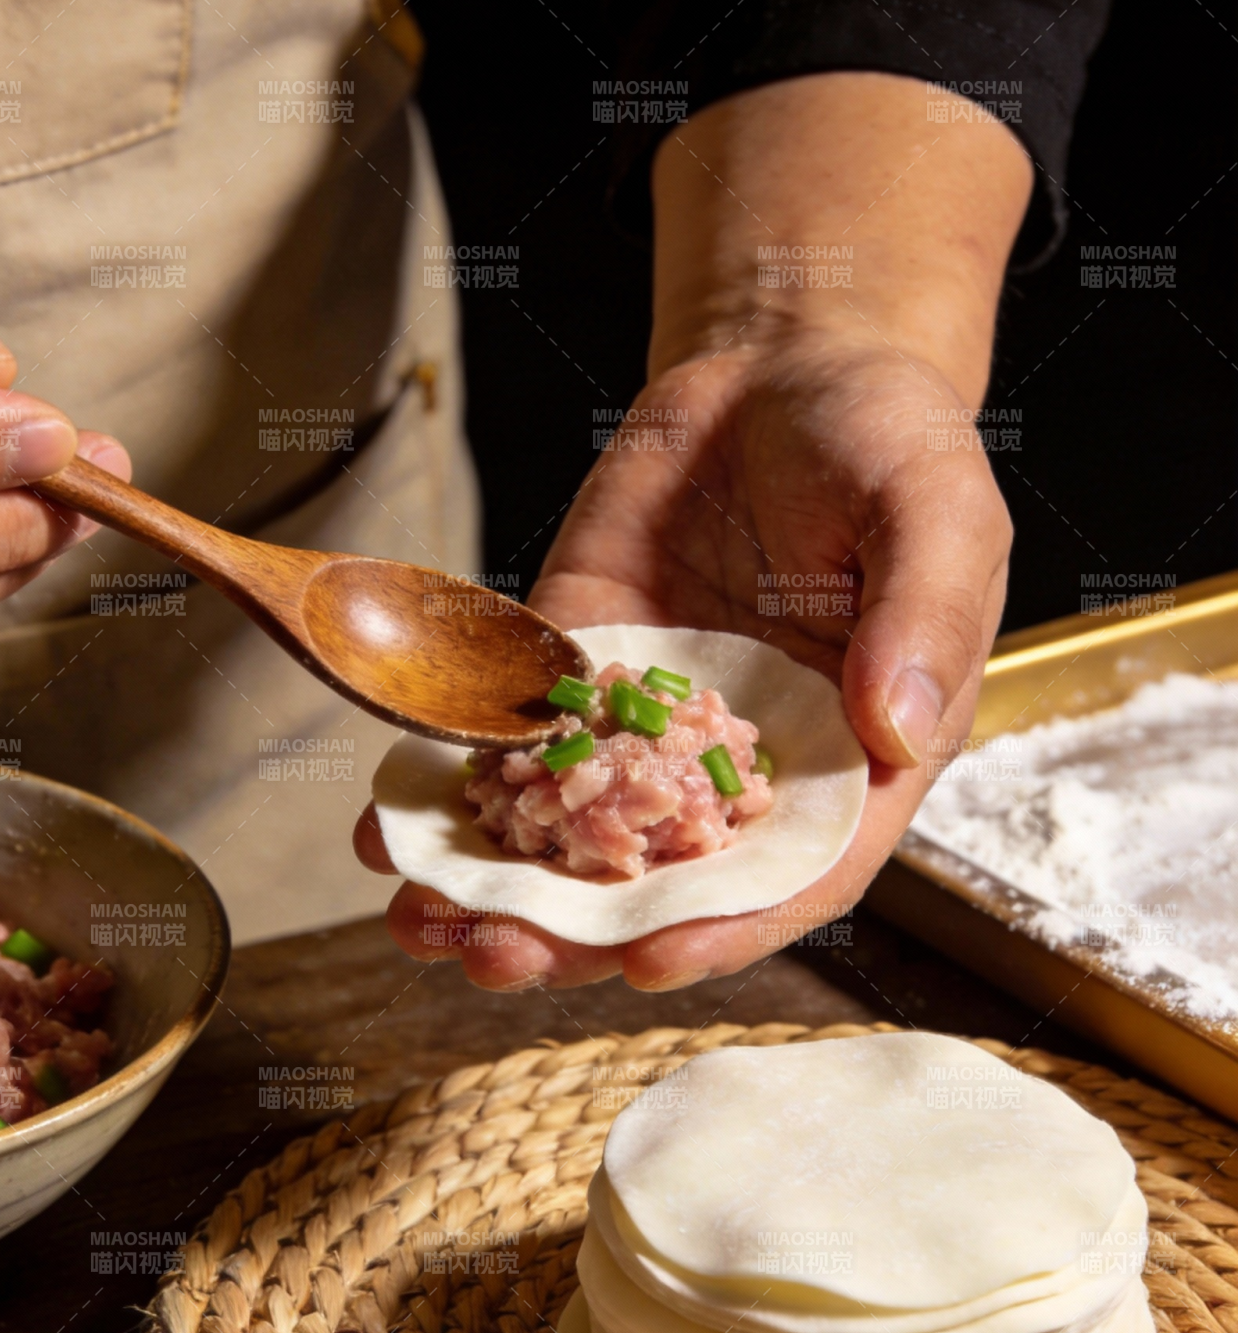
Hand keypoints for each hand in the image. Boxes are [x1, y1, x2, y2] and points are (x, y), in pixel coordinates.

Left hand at [357, 328, 1010, 986]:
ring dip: (497, 878)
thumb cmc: (889, 443)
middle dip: (574, 930)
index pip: (791, 874)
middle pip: (660, 876)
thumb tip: (892, 729)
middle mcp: (741, 767)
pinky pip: (514, 736)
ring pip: (573, 826)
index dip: (722, 926)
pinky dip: (453, 780)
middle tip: (489, 954)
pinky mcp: (578, 669)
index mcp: (849, 761)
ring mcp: (650, 724)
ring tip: (418, 915)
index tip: (646, 962)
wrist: (783, 370)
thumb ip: (926, 620)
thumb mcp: (942, 513)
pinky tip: (390, 815)